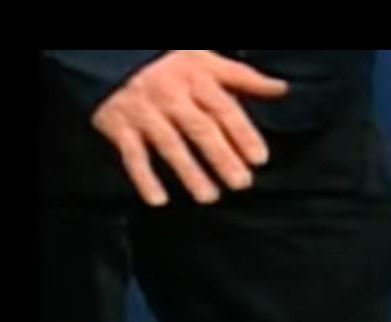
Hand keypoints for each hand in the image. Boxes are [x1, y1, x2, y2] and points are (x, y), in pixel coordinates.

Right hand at [91, 50, 288, 206]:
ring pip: (169, 143)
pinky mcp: (119, 125)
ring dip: (189, 171)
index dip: (242, 132)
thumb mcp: (205, 59)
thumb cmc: (167, 61)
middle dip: (221, 156)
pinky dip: (144, 178)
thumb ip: (243, 77)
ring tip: (209, 197)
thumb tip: (282, 88)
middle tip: (241, 183)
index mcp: (195, 77)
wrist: (108, 53)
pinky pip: (132, 154)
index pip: (223, 107)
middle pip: (199, 128)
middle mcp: (170, 94)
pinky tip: (159, 200)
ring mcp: (144, 111)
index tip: (259, 158)